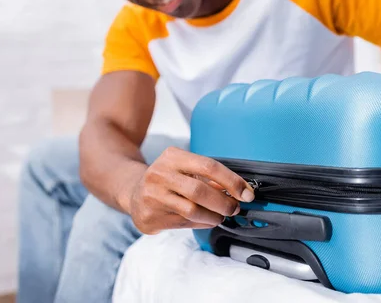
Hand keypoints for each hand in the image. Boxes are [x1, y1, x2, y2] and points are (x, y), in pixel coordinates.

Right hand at [127, 147, 254, 234]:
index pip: (209, 167)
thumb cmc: (169, 179)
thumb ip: (211, 177)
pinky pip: (185, 223)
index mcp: (173, 157)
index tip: (247, 193)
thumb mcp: (186, 169)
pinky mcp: (150, 217)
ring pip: (193, 211)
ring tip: (220, 216)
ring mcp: (152, 196)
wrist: (134, 191)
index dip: (232, 181)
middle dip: (224, 203)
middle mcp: (160, 174)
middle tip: (234, 208)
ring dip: (214, 216)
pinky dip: (202, 223)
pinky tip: (206, 220)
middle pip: (201, 191)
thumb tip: (241, 190)